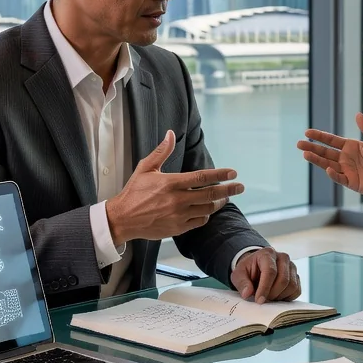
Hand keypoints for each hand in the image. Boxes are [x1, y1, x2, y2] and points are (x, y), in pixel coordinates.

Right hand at [105, 130, 244, 245]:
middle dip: (229, 190)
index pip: (202, 177)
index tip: (233, 173)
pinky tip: (207, 210)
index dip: (220, 175)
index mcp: (171, 183)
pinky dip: (206, 215)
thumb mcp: (145, 168)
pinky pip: (199, 222)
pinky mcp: (177, 228)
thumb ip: (161, 152)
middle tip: (240, 187)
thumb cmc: (134, 192)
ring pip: (207, 209)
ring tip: (224, 198)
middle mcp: (177, 200)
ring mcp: (178, 216)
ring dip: (218, 203)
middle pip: (210, 195)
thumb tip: (170, 134)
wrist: (122, 219)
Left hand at [231, 248, 299, 303]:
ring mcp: (291, 266)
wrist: (257, 267)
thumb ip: (242, 283)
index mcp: (267, 254)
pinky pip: (297, 290)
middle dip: (272, 294)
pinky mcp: (296, 276)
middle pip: (283, 279)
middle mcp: (282, 257)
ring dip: (280, 296)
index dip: (265, 288)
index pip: (270, 271)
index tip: (259, 300)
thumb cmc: (248, 270)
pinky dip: (287, 297)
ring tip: (269, 296)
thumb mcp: (239, 274)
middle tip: (263, 299)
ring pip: (292, 286)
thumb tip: (247, 293)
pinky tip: (277, 296)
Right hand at [297, 113, 362, 206]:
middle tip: (299, 143)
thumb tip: (358, 114)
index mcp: (350, 147)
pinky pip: (339, 178)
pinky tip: (327, 169)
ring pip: (327, 164)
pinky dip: (333, 174)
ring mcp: (346, 170)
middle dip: (312, 147)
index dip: (319, 136)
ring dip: (317, 160)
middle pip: (325, 152)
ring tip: (305, 154)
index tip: (307, 132)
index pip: (331, 140)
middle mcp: (345, 158)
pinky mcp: (350, 182)